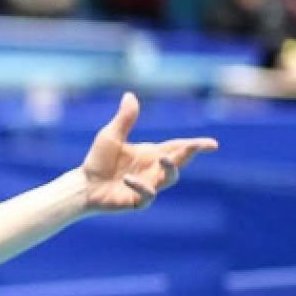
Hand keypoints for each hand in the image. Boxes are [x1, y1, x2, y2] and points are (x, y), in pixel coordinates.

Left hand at [79, 93, 217, 212]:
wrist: (84, 184)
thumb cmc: (98, 160)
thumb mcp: (111, 136)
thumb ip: (124, 119)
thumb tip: (130, 95)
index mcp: (152, 153)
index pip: (178, 147)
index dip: (195, 145)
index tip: (212, 144)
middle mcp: (154, 169)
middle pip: (179, 161)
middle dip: (189, 154)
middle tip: (195, 146)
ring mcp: (148, 186)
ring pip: (168, 179)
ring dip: (169, 169)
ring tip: (164, 159)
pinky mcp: (137, 200)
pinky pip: (146, 195)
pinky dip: (141, 187)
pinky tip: (128, 179)